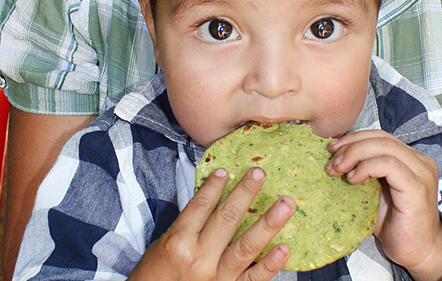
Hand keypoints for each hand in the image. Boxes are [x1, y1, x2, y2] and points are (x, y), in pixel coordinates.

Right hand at [128, 167, 295, 280]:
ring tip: (286, 204)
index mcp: (178, 242)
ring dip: (269, 222)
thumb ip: (186, 228)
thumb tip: (210, 204)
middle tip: (260, 173)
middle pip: (227, 218)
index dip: (214, 186)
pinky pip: (254, 278)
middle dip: (245, 192)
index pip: (201, 206)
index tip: (226, 171)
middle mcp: (199, 258)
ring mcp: (217, 278)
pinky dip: (270, 264)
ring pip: (247, 245)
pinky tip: (284, 248)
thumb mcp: (161, 247)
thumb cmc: (155, 278)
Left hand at [325, 130, 441, 280]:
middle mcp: (419, 161)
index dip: (354, 139)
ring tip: (337, 169)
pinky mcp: (418, 188)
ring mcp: (421, 173)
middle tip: (331, 161)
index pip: (380, 136)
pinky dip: (367, 167)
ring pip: (384, 146)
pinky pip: (389, 165)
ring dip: (355, 154)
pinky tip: (353, 179)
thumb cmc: (395, 224)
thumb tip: (334, 158)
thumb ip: (363, 172)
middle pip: (381, 137)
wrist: (417, 252)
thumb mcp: (374, 192)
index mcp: (410, 159)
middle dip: (351, 145)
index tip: (332, 150)